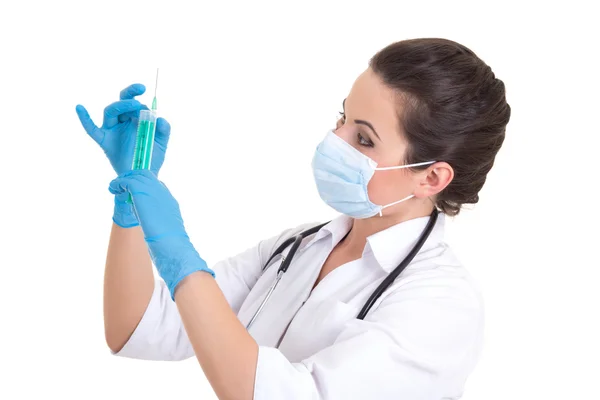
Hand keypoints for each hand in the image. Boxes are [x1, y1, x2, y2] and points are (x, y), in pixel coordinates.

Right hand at [75, 83, 170, 176]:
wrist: (143, 176)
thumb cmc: (151, 158)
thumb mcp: (161, 142)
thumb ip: (163, 130)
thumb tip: (160, 119)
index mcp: (134, 119)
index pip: (133, 101)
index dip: (136, 94)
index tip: (144, 90)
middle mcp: (122, 122)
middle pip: (120, 102)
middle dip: (129, 95)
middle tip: (140, 92)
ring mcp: (112, 130)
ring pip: (110, 111)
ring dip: (121, 106)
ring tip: (135, 106)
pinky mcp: (104, 141)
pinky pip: (91, 129)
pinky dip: (84, 118)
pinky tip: (79, 107)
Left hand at [109, 170, 214, 298]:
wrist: (171, 243)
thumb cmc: (171, 242)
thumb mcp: (168, 227)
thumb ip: (160, 219)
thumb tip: (154, 223)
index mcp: (169, 200)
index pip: (155, 184)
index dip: (142, 185)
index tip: (131, 191)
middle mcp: (162, 192)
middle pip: (145, 175)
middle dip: (132, 178)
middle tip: (121, 185)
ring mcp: (153, 191)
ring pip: (136, 175)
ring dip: (123, 180)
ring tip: (114, 187)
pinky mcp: (141, 192)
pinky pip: (127, 181)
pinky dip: (118, 183)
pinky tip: (113, 189)